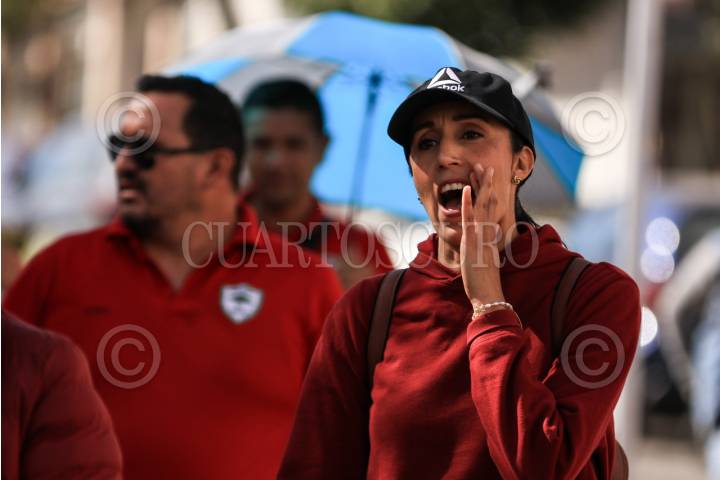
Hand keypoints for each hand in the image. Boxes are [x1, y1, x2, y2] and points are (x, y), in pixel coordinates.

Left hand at [460, 164, 504, 306]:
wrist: (488, 294)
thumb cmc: (485, 282)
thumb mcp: (483, 261)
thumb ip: (482, 250)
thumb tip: (482, 244)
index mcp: (490, 235)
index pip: (491, 209)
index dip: (488, 193)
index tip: (486, 179)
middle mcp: (488, 232)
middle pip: (488, 202)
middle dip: (486, 183)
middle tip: (484, 166)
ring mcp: (481, 235)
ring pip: (481, 205)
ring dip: (479, 186)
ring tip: (478, 168)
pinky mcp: (472, 241)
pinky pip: (469, 218)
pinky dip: (468, 203)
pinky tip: (466, 190)